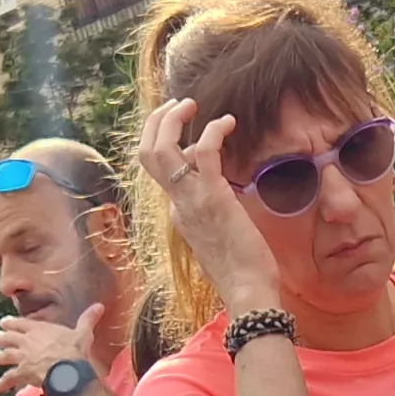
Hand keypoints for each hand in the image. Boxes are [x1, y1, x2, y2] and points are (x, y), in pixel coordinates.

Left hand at [0, 304, 106, 395]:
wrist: (67, 369)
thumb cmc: (74, 350)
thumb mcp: (83, 332)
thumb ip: (88, 319)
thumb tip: (100, 306)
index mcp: (38, 329)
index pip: (19, 323)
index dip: (11, 323)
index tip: (5, 323)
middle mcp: (26, 341)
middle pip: (7, 338)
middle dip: (0, 338)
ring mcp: (21, 357)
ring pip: (4, 355)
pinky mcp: (22, 373)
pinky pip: (8, 378)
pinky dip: (1, 383)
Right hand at [135, 100, 284, 312]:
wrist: (247, 291)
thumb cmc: (242, 270)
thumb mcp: (219, 235)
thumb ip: (212, 210)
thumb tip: (216, 186)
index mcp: (178, 212)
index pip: (163, 170)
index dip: (177, 148)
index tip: (196, 135)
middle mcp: (177, 204)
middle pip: (147, 153)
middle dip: (157, 123)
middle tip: (178, 105)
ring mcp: (190, 200)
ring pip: (161, 148)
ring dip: (172, 119)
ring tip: (191, 104)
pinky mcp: (213, 196)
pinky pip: (202, 151)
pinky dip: (212, 131)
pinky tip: (228, 123)